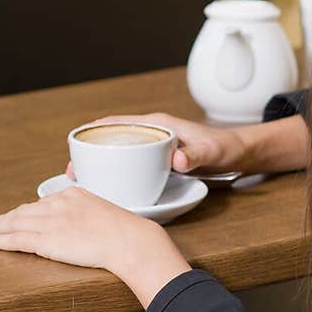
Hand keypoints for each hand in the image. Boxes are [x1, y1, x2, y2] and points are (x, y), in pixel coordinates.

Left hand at [0, 186, 191, 307]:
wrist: (130, 241)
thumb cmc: (127, 234)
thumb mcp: (108, 216)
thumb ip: (92, 217)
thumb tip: (90, 228)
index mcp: (74, 195)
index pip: (43, 204)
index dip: (26, 212)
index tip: (16, 216)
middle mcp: (59, 204)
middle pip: (25, 211)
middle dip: (6, 218)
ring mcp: (51, 221)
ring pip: (16, 224)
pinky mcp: (46, 240)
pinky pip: (15, 239)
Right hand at [65, 112, 244, 178]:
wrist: (239, 156)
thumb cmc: (225, 148)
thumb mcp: (211, 151)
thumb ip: (194, 154)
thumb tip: (176, 161)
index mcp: (157, 125)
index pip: (118, 122)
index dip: (96, 131)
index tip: (77, 142)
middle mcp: (151, 134)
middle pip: (113, 139)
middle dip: (91, 152)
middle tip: (73, 171)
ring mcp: (153, 149)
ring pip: (119, 154)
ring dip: (101, 165)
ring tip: (82, 181)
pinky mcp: (157, 162)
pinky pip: (131, 165)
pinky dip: (117, 173)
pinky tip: (108, 189)